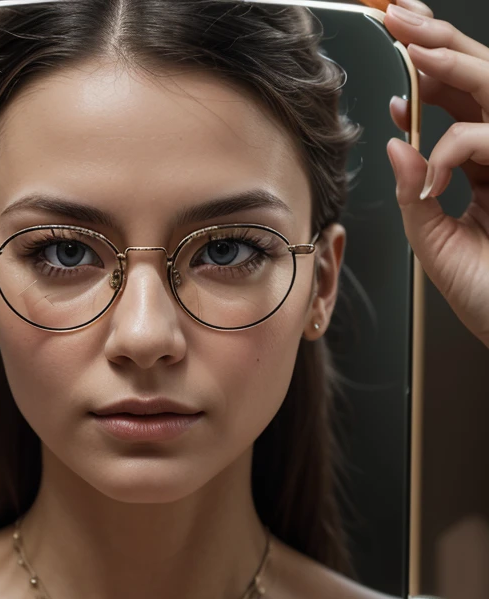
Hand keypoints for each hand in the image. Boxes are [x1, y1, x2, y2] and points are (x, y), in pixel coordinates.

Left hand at [383, 0, 488, 347]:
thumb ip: (414, 196)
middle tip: (400, 20)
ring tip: (412, 45)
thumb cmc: (485, 299)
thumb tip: (395, 144)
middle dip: (440, 46)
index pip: (464, 111)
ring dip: (453, 61)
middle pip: (482, 84)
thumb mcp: (436, 245)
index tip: (391, 87)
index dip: (430, 86)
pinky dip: (457, 143)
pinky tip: (430, 166)